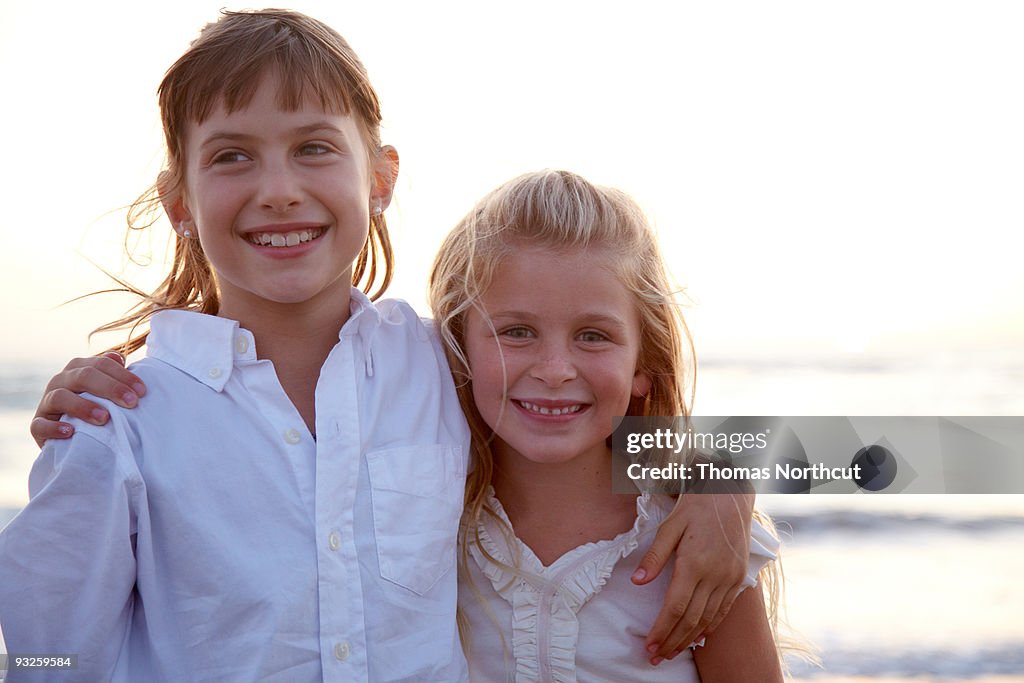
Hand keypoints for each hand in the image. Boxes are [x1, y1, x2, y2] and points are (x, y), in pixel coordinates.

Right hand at [30, 352, 146, 446]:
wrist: (73, 437)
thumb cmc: (96, 407)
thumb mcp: (106, 391)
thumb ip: (114, 375)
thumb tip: (119, 358)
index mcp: (79, 369)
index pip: (101, 364)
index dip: (123, 375)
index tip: (142, 391)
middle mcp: (61, 381)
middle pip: (83, 376)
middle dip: (110, 388)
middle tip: (132, 402)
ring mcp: (46, 403)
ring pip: (60, 397)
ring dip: (83, 406)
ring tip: (104, 418)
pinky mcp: (37, 426)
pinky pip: (40, 425)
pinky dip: (54, 428)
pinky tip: (70, 432)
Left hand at [632, 492, 754, 663]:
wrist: (731, 493)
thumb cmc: (695, 506)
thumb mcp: (669, 525)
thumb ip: (654, 556)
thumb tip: (636, 582)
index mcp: (694, 562)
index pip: (675, 607)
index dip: (662, 630)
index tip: (650, 646)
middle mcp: (715, 574)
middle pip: (692, 619)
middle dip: (673, 641)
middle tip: (656, 657)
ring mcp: (730, 577)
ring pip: (709, 618)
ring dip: (690, 639)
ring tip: (673, 652)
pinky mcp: (739, 576)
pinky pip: (724, 609)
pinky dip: (711, 626)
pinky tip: (699, 638)